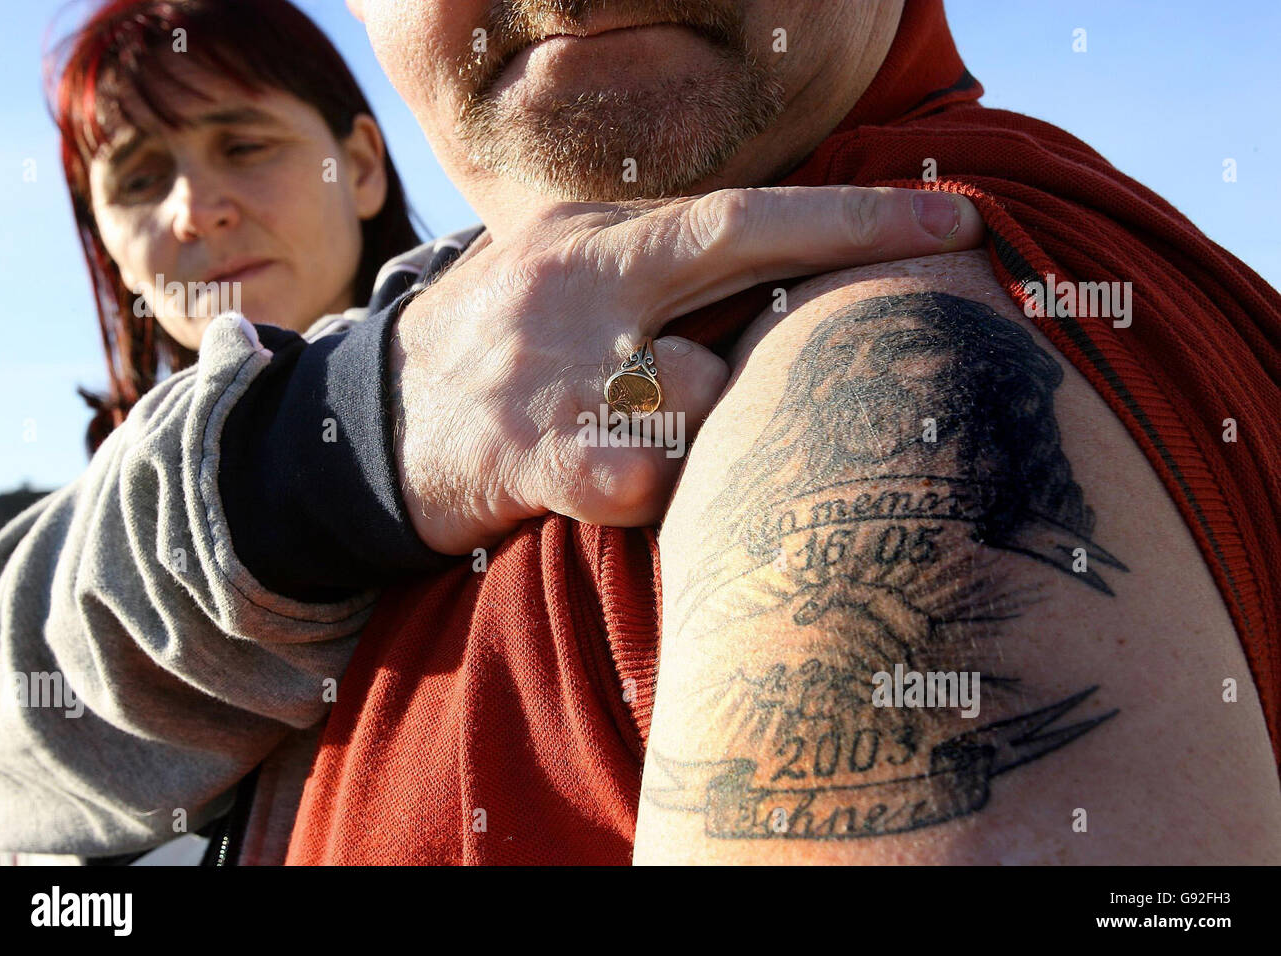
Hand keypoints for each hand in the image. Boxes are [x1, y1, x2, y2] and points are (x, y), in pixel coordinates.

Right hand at [389, 186, 983, 553]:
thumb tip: (778, 277)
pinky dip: (658, 487)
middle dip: (848, 247)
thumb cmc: (499, 357)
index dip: (849, 213)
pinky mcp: (532, 452)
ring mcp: (553, 365)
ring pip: (700, 386)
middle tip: (955, 248)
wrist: (364, 429)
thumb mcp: (564, 285)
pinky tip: (619, 487)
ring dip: (713, 421)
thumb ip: (654, 276)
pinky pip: (645, 476)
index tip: (953, 214)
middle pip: (732, 250)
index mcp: (593, 241)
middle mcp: (578, 284)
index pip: (736, 212)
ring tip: (660, 439)